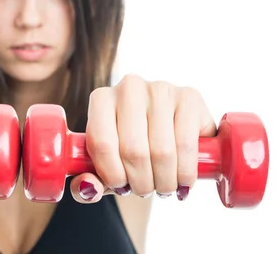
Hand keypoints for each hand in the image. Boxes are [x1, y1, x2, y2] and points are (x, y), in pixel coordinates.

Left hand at [70, 74, 216, 202]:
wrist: (167, 134)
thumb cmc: (128, 152)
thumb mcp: (105, 169)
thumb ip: (87, 184)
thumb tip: (88, 187)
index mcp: (101, 99)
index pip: (101, 142)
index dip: (112, 175)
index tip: (121, 187)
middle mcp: (129, 87)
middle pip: (134, 150)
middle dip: (140, 183)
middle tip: (145, 191)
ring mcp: (160, 89)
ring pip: (162, 151)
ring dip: (164, 182)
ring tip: (163, 187)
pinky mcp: (190, 96)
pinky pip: (186, 145)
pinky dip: (185, 173)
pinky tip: (182, 180)